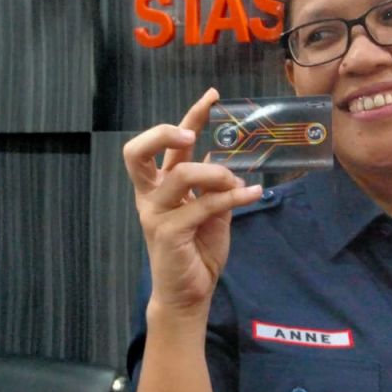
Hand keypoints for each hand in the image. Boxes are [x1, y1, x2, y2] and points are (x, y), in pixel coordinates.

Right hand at [123, 88, 262, 313]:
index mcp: (159, 187)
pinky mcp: (168, 232)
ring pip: (182, 173)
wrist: (189, 294)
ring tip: (239, 182)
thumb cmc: (196, 253)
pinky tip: (253, 193)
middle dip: (166, 132)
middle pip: (138, 151)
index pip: (165, 144)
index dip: (188, 116)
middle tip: (194, 131)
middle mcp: (151, 196)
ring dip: (216, 172)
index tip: (213, 96)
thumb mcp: (210, 212)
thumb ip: (213, 186)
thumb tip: (224, 158)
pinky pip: (204, 204)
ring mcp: (156, 213)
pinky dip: (233, 197)